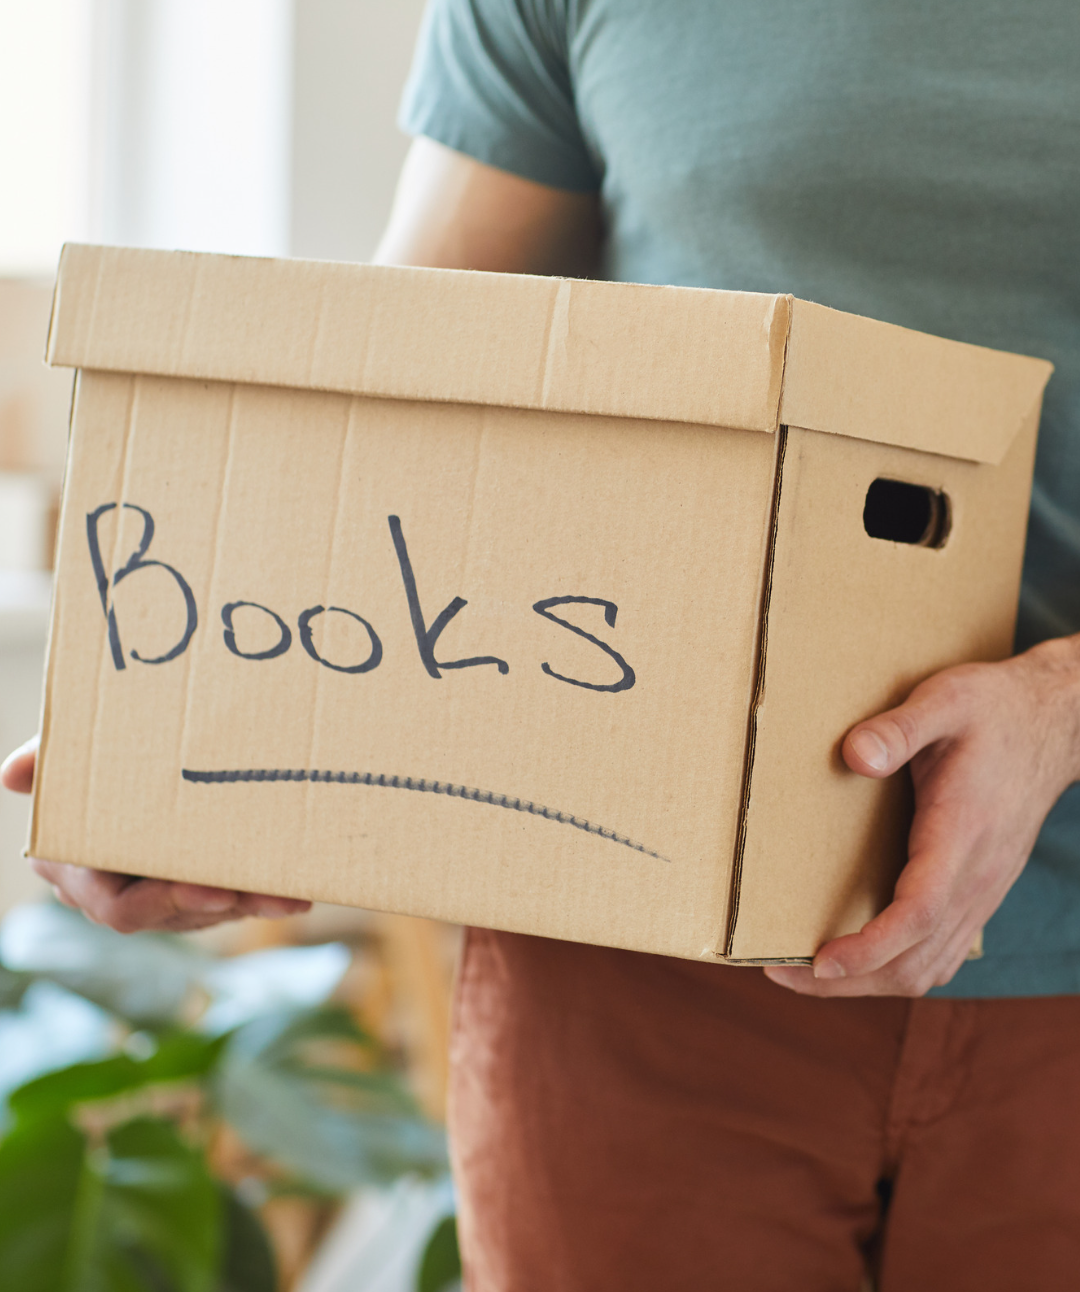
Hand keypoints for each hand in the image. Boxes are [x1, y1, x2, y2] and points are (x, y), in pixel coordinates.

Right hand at [1, 736, 310, 932]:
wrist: (131, 756)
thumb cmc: (89, 757)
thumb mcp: (68, 756)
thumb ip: (47, 761)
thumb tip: (11, 774)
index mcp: (76, 869)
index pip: (119, 907)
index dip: (166, 902)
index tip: (213, 889)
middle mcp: (116, 891)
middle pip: (174, 916)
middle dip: (222, 904)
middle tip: (265, 892)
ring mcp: (157, 895)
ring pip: (207, 911)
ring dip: (251, 902)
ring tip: (289, 892)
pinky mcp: (192, 887)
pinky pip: (229, 899)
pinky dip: (261, 894)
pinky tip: (298, 890)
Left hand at [765, 635, 1079, 997]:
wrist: (1052, 724)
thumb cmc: (992, 710)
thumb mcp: (945, 701)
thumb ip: (899, 728)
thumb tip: (853, 756)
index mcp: (962, 833)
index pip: (919, 912)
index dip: (869, 947)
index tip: (819, 962)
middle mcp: (975, 876)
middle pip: (916, 960)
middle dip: (850, 980)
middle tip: (781, 974)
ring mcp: (981, 892)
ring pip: (929, 967)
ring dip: (870, 982)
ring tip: (806, 974)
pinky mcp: (977, 893)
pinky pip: (940, 952)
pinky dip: (896, 968)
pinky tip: (856, 958)